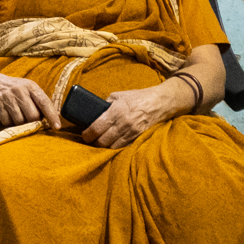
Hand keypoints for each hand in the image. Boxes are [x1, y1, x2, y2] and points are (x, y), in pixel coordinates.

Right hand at [0, 65, 59, 128]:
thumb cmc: (10, 89)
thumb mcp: (25, 90)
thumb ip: (36, 101)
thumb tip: (49, 120)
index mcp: (31, 86)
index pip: (45, 102)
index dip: (52, 115)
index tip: (57, 127)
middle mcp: (20, 89)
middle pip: (33, 115)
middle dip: (32, 123)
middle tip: (28, 123)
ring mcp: (7, 95)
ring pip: (20, 120)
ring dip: (18, 124)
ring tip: (16, 118)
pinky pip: (6, 120)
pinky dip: (7, 123)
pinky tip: (6, 118)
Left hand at [79, 76, 195, 148]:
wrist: (159, 103)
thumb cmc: (138, 97)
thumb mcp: (119, 95)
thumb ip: (106, 104)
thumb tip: (95, 111)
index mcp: (116, 111)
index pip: (97, 127)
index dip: (87, 134)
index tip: (84, 135)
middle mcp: (123, 123)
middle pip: (103, 141)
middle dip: (94, 142)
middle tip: (90, 140)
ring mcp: (131, 132)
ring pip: (112, 147)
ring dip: (103, 146)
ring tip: (99, 143)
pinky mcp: (137, 138)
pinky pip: (122, 147)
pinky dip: (114, 147)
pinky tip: (111, 144)